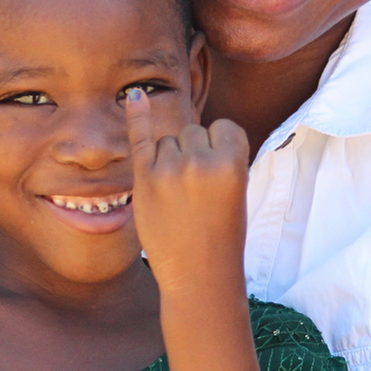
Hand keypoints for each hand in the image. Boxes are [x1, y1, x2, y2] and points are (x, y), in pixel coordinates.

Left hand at [125, 88, 248, 289]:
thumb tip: (188, 127)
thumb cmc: (221, 233)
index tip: (218, 176)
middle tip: (197, 193)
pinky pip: (140, 138)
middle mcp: (200, 160)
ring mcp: (169, 168)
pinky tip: (135, 96)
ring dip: (170, 159)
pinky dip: (137, 116)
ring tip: (178, 196)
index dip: (219, 148)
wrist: (200, 273)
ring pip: (167, 140)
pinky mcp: (145, 180)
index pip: (223, 127)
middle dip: (193, 154)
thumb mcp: (235, 189)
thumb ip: (215, 155)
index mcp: (232, 161)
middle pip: (192, 132)